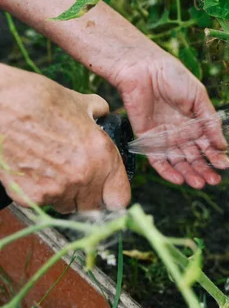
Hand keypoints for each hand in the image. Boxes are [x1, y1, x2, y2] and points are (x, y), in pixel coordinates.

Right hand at [0, 65, 130, 212]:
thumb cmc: (38, 100)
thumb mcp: (79, 103)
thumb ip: (98, 113)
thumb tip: (102, 113)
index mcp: (102, 157)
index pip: (120, 199)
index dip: (114, 195)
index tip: (109, 192)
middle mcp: (83, 178)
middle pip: (94, 207)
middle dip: (89, 196)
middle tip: (78, 180)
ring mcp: (56, 190)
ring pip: (68, 207)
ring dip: (66, 196)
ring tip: (54, 172)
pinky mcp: (30, 196)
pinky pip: (43, 203)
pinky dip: (40, 192)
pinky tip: (35, 171)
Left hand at [114, 51, 228, 188]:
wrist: (142, 68)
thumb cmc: (172, 76)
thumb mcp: (198, 97)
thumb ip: (210, 121)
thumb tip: (222, 144)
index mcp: (195, 122)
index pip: (207, 144)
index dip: (215, 156)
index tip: (224, 166)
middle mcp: (181, 132)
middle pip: (194, 156)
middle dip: (204, 169)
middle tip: (214, 181)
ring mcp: (164, 137)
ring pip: (178, 161)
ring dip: (189, 174)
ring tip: (199, 184)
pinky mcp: (146, 139)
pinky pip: (158, 159)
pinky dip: (167, 171)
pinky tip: (179, 180)